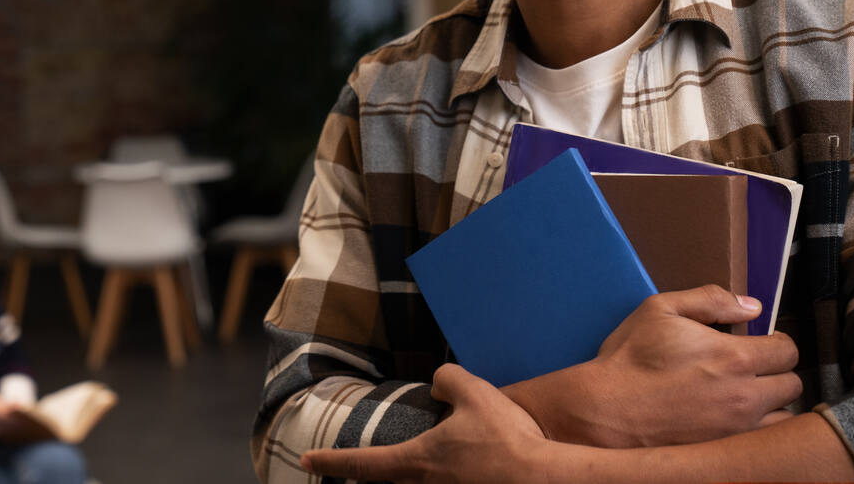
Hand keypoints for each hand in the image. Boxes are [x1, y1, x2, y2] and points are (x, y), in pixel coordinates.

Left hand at [303, 364, 549, 482]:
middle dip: (370, 477)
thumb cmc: (507, 437)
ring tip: (423, 460)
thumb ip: (446, 379)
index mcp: (420, 461)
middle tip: (356, 471)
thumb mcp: (473, 391)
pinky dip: (448, 477)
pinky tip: (465, 469)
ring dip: (415, 476)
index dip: (332, 462)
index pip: (364, 464)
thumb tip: (437, 387)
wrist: (546, 479)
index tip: (307, 461)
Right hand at [559, 285, 800, 446]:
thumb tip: (751, 306)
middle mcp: (745, 396)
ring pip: (784, 418)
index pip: (788, 350)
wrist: (606, 409)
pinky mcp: (725, 451)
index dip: (776, 342)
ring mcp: (737, 430)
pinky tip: (734, 418)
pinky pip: (762, 442)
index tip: (760, 343)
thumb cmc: (630, 358)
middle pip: (792, 384)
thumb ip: (710, 300)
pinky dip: (758, 430)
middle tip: (752, 368)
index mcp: (734, 357)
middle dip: (776, 372)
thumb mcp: (660, 309)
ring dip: (771, 404)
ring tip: (745, 396)